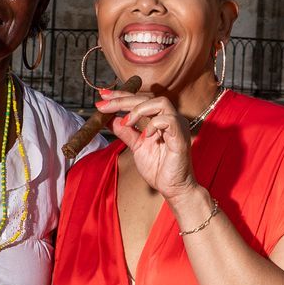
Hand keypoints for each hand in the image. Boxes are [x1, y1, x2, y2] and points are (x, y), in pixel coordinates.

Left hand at [96, 88, 196, 203]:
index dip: (121, 96)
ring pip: (160, 102)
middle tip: (104, 105)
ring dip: (138, 109)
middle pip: (146, 98)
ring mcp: (177, 126)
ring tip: (126, 122)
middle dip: (123, 100)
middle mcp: (170, 118)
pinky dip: (153, 124)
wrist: (172, 188)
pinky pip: (168, 120)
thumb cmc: (158, 168)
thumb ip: (126, 132)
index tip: (103, 96)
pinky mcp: (181, 137)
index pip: (140, 100)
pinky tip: (145, 135)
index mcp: (160, 119)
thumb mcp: (136, 146)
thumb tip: (110, 119)